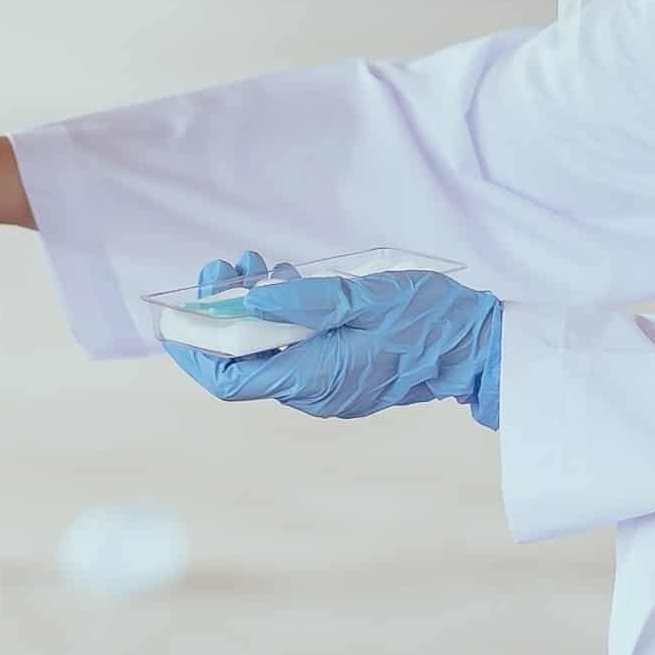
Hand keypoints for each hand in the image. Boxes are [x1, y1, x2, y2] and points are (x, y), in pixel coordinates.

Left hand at [162, 256, 503, 426]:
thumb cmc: (430, 319)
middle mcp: (315, 391)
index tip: (174, 312)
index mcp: (315, 378)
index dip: (193, 348)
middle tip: (220, 266)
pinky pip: (295, 348)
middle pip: (243, 362)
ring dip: (251, 309)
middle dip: (221, 315)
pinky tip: (284, 280)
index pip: (229, 377)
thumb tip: (253, 298)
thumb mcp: (365, 296)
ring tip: (251, 263)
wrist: (480, 347)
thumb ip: (306, 299)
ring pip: (268, 351)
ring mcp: (329, 385)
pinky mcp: (342, 371)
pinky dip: (280, 315)